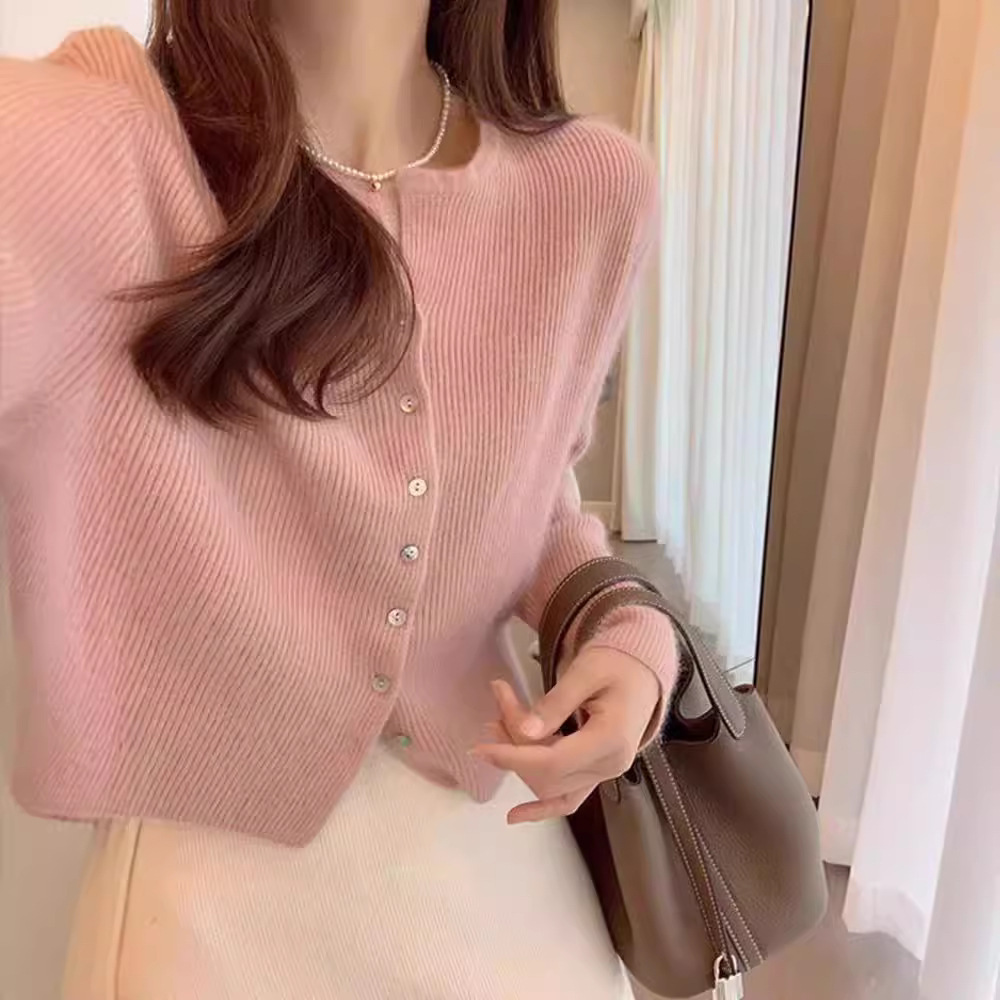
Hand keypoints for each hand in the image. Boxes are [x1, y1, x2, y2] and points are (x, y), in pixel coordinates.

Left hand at [472, 648, 660, 824]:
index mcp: (611, 739)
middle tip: (497, 707)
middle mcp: (611, 764)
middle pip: (547, 773)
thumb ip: (555, 703)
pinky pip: (568, 798)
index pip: (553, 761)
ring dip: (520, 761)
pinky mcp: (597, 773)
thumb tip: (524, 733)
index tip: (481, 746)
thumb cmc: (616, 664)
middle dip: (513, 746)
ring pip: (551, 783)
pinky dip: (541, 807)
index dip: (513, 756)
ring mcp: (605, 773)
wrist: (641, 672)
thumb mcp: (585, 672)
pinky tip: (515, 816)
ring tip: (497, 723)